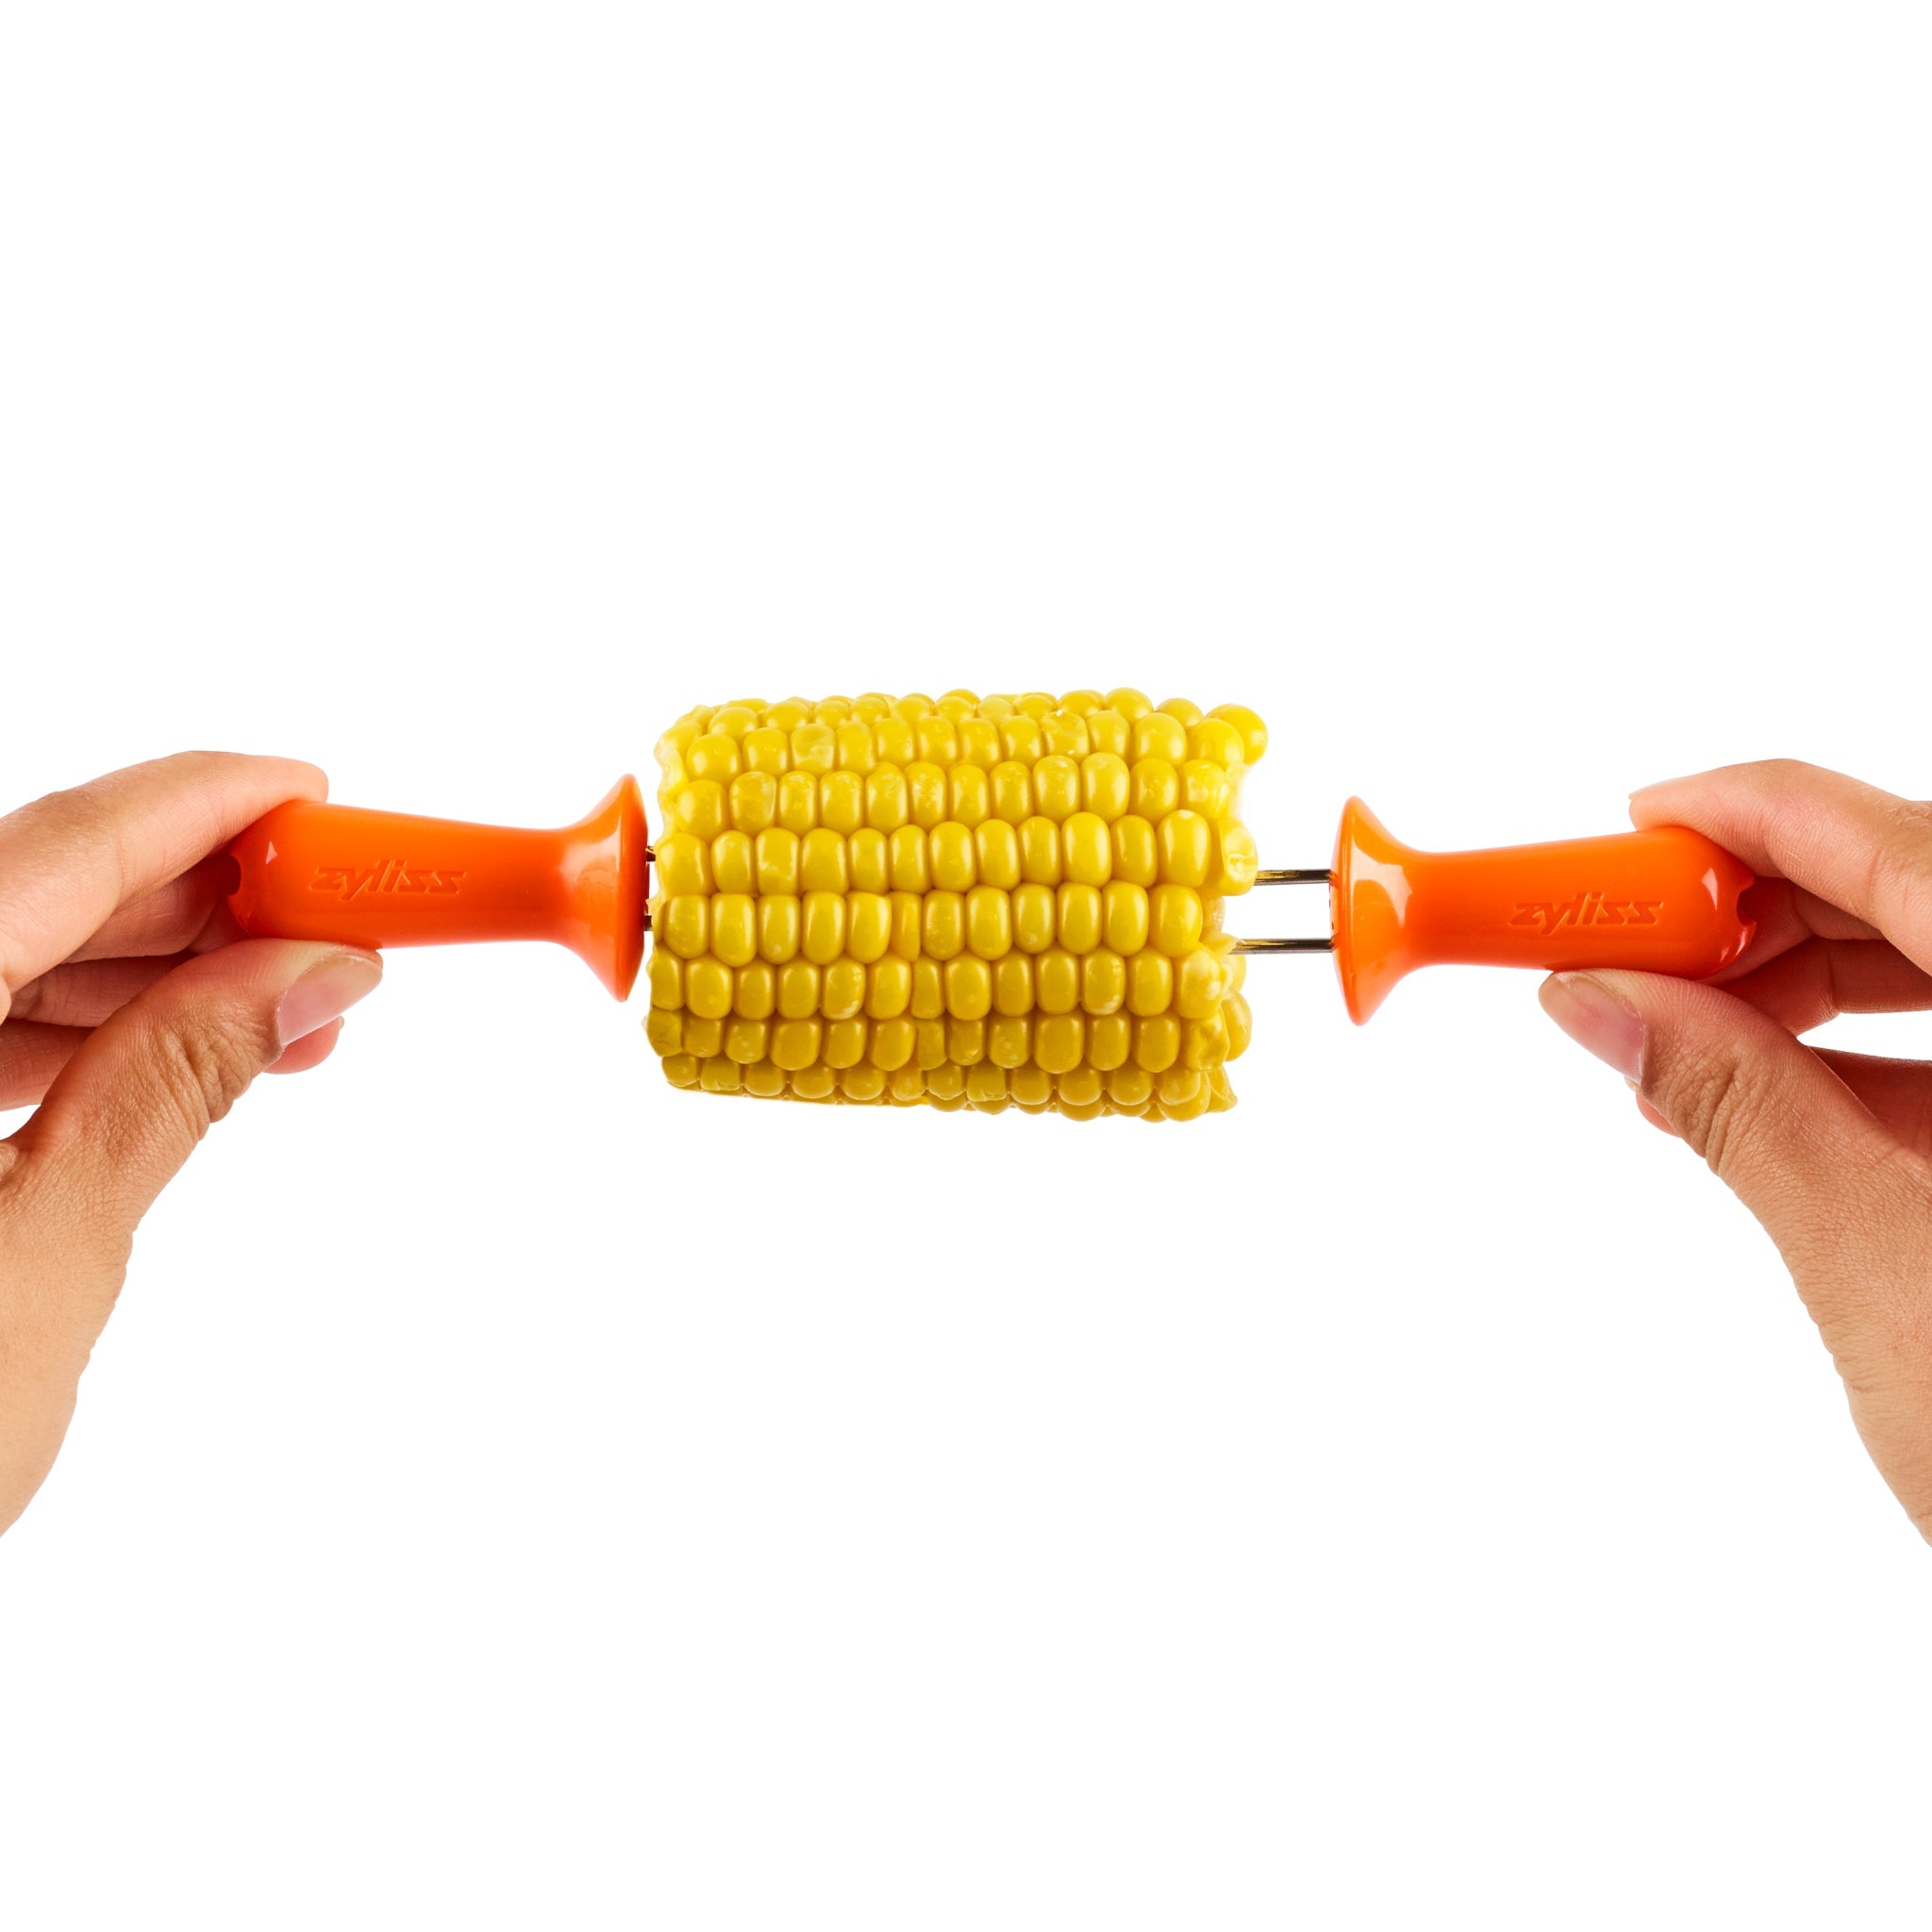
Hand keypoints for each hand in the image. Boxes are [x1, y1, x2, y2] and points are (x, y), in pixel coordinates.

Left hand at [0, 753, 381, 1533]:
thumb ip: (171, 1089)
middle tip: (333, 922)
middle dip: (192, 899)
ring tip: (283, 1011)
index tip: (314, 798)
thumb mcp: (36, 1268)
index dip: (202, 805)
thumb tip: (302, 972)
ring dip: (141, 972)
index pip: (56, 849)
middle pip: (24, 889)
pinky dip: (66, 1034)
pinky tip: (167, 1057)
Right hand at [1539, 760, 1931, 1539]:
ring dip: (1798, 988)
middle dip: (1749, 911)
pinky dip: (1862, 1058)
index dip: (1736, 816)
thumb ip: (1737, 1100)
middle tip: (1616, 959)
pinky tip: (1769, 1096)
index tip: (1618, 844)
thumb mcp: (1881, 1262)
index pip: (1885, 837)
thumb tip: (1602, 999)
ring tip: (1673, 1041)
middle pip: (1910, 884)